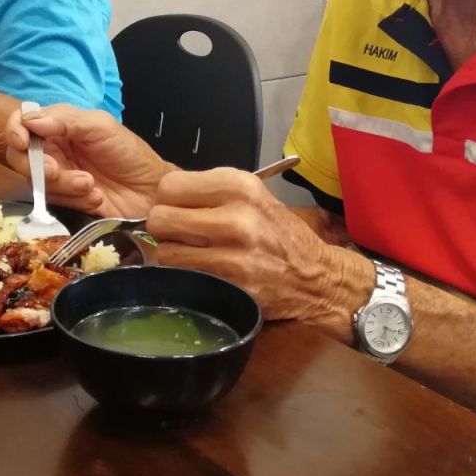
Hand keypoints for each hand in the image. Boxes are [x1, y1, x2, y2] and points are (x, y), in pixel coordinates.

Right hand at [5, 104, 172, 217]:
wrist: (151, 192)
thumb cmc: (129, 153)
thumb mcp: (100, 127)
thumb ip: (65, 120)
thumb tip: (29, 120)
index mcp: (59, 124)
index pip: (23, 122)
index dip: (15, 131)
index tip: (22, 142)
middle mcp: (53, 148)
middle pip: (21, 156)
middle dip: (37, 166)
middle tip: (57, 171)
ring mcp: (58, 175)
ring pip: (37, 182)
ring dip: (63, 185)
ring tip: (91, 185)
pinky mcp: (65, 200)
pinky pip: (53, 201)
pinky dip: (74, 199)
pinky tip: (96, 197)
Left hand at [150, 168, 352, 324]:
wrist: (316, 277)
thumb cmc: (275, 230)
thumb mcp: (249, 194)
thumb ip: (206, 190)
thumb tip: (159, 198)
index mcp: (239, 186)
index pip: (168, 187)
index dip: (167, 199)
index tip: (179, 208)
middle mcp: (237, 218)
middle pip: (160, 220)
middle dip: (164, 228)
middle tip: (180, 233)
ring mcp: (235, 257)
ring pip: (166, 253)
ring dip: (174, 256)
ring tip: (195, 254)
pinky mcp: (233, 289)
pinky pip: (185, 279)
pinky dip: (188, 277)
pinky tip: (206, 272)